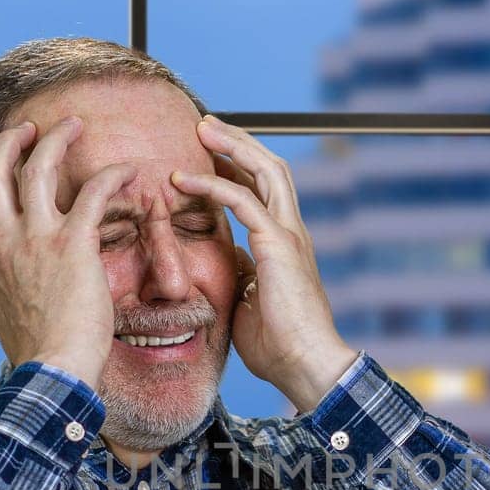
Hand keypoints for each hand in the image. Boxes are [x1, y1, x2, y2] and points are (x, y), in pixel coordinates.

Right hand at [0, 117, 139, 387]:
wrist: (51, 370)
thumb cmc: (35, 352)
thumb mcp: (3, 315)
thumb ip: (0, 293)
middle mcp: (7, 240)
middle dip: (8, 142)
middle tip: (29, 128)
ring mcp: (37, 239)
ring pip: (38, 167)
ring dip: (55, 139)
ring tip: (74, 125)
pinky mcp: (74, 245)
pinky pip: (93, 193)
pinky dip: (113, 175)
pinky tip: (129, 170)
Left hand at [170, 115, 358, 413]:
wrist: (305, 365)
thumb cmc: (279, 345)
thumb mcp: (249, 301)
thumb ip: (241, 276)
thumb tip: (226, 264)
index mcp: (284, 244)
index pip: (263, 190)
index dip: (237, 166)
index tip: (206, 153)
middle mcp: (291, 231)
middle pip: (269, 168)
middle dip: (238, 141)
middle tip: (205, 124)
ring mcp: (288, 235)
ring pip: (264, 171)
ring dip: (231, 146)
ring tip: (201, 129)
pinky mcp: (277, 245)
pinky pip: (243, 201)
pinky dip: (213, 185)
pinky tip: (184, 180)